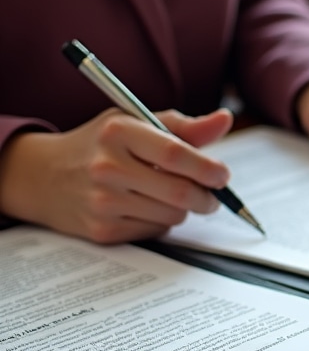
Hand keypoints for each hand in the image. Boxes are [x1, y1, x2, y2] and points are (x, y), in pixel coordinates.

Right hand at [0, 108, 233, 243]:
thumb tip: (225, 120)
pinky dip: (161, 221)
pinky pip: (155, 231)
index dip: (208, 168)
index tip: (223, 175)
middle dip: (206, 197)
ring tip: (168, 195)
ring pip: (173, 215)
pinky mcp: (102, 230)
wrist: (42, 176)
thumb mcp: (134, 123)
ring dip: (183, 209)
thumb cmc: (100, 145)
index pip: (174, 153)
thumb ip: (183, 127)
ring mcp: (103, 202)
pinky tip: (144, 207)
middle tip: (212, 194)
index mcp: (118, 133)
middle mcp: (107, 167)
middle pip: (180, 192)